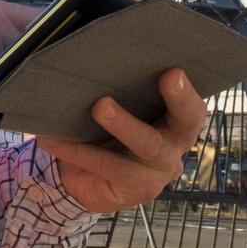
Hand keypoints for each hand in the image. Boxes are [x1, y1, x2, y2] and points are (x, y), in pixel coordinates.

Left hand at [37, 68, 207, 213]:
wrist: (86, 181)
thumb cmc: (107, 134)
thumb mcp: (119, 112)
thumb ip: (121, 92)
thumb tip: (95, 57)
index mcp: (177, 124)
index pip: (193, 107)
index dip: (187, 92)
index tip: (174, 72)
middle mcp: (174, 148)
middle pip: (184, 124)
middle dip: (175, 99)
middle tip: (164, 77)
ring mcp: (157, 172)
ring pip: (146, 145)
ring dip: (123, 124)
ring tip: (100, 107)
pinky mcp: (135, 190)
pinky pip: (106, 166)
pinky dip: (76, 150)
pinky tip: (53, 137)